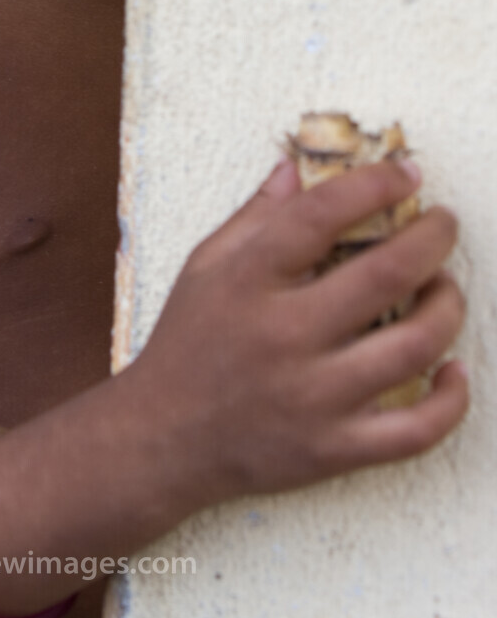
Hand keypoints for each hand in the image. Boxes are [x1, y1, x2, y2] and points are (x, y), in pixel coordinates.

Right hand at [126, 157, 467, 513]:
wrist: (162, 440)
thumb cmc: (186, 345)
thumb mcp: (203, 266)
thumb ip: (253, 216)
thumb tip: (294, 168)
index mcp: (249, 281)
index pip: (323, 215)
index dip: (374, 185)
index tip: (407, 174)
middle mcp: (285, 335)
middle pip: (386, 274)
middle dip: (432, 238)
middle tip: (444, 224)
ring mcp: (314, 397)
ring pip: (414, 346)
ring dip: (447, 306)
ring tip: (446, 287)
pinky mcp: (334, 449)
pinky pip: (416, 429)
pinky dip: (450, 400)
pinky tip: (454, 370)